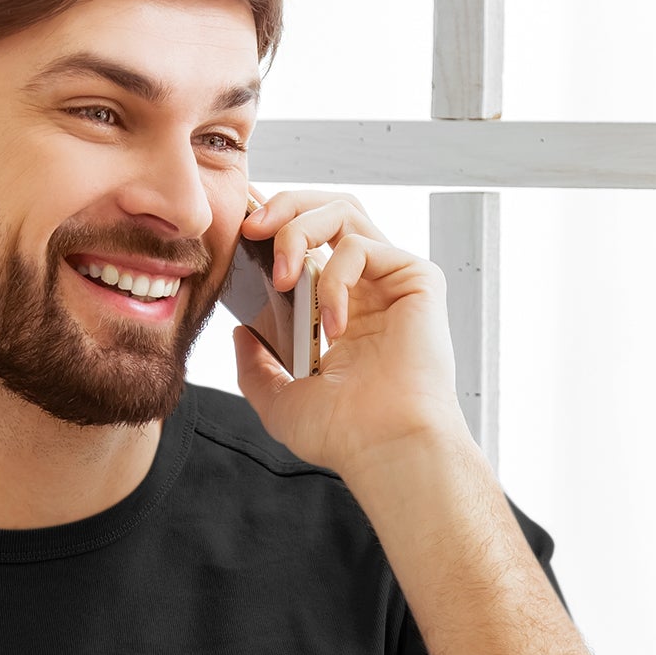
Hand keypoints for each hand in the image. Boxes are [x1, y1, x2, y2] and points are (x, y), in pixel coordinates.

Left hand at [231, 188, 472, 479]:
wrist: (383, 448)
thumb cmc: (342, 433)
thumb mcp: (278, 400)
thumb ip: (255, 366)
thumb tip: (240, 333)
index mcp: (338, 307)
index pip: (308, 242)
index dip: (275, 222)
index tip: (238, 226)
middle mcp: (367, 287)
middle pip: (327, 209)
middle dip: (283, 206)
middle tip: (248, 229)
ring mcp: (391, 280)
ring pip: (344, 211)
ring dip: (300, 230)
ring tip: (281, 275)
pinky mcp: (417, 279)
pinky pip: (363, 247)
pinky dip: (336, 278)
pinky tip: (332, 325)